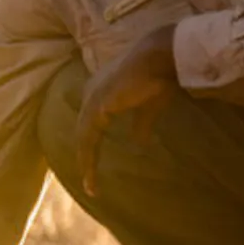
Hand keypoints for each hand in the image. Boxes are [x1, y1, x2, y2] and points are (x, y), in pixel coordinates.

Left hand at [74, 24, 181, 191]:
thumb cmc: (158, 76)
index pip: (91, 124)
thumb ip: (141, 124)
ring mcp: (91, 100)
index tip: (94, 166)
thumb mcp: (149, 106)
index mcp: (101, 92)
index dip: (92, 145)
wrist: (160, 58)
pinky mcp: (97, 108)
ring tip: (91, 187)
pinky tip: (90, 174)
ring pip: (83, 138)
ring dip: (86, 163)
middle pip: (83, 132)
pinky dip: (88, 158)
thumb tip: (141, 142)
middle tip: (90, 183)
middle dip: (86, 158)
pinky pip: (87, 139)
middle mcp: (91, 94)